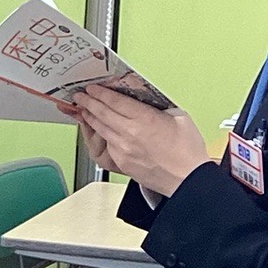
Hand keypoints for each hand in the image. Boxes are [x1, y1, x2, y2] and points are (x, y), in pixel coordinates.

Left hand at [74, 85, 209, 198]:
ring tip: (83, 110)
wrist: (187, 180)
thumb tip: (146, 100)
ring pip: (100, 129)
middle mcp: (129, 134)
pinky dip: (99, 133)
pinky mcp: (121, 162)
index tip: (93, 88)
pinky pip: (106, 144)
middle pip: (102, 113)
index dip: (100, 93)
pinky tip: (98, 129)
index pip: (115, 101)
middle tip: (80, 96)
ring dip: (89, 117)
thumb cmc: (187, 152)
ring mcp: (123, 149)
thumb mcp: (179, 117)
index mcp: (144, 119)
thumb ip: (160, 106)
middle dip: (88, 102)